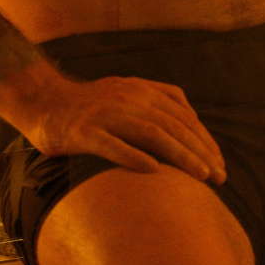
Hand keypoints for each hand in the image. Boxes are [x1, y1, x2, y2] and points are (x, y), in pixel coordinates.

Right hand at [19, 74, 227, 184]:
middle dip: (200, 151)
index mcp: (139, 89)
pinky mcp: (84, 132)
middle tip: (220, 176)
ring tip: (200, 175)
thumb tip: (192, 118)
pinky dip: (134, 157)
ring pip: (150, 133)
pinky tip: (154, 172)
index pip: (181, 114)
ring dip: (179, 154)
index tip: (220, 163)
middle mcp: (126, 97)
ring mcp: (105, 114)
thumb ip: (158, 99)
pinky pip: (112, 145)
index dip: (203, 139)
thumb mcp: (127, 92)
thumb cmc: (91, 105)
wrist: (44, 102)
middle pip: (171, 124)